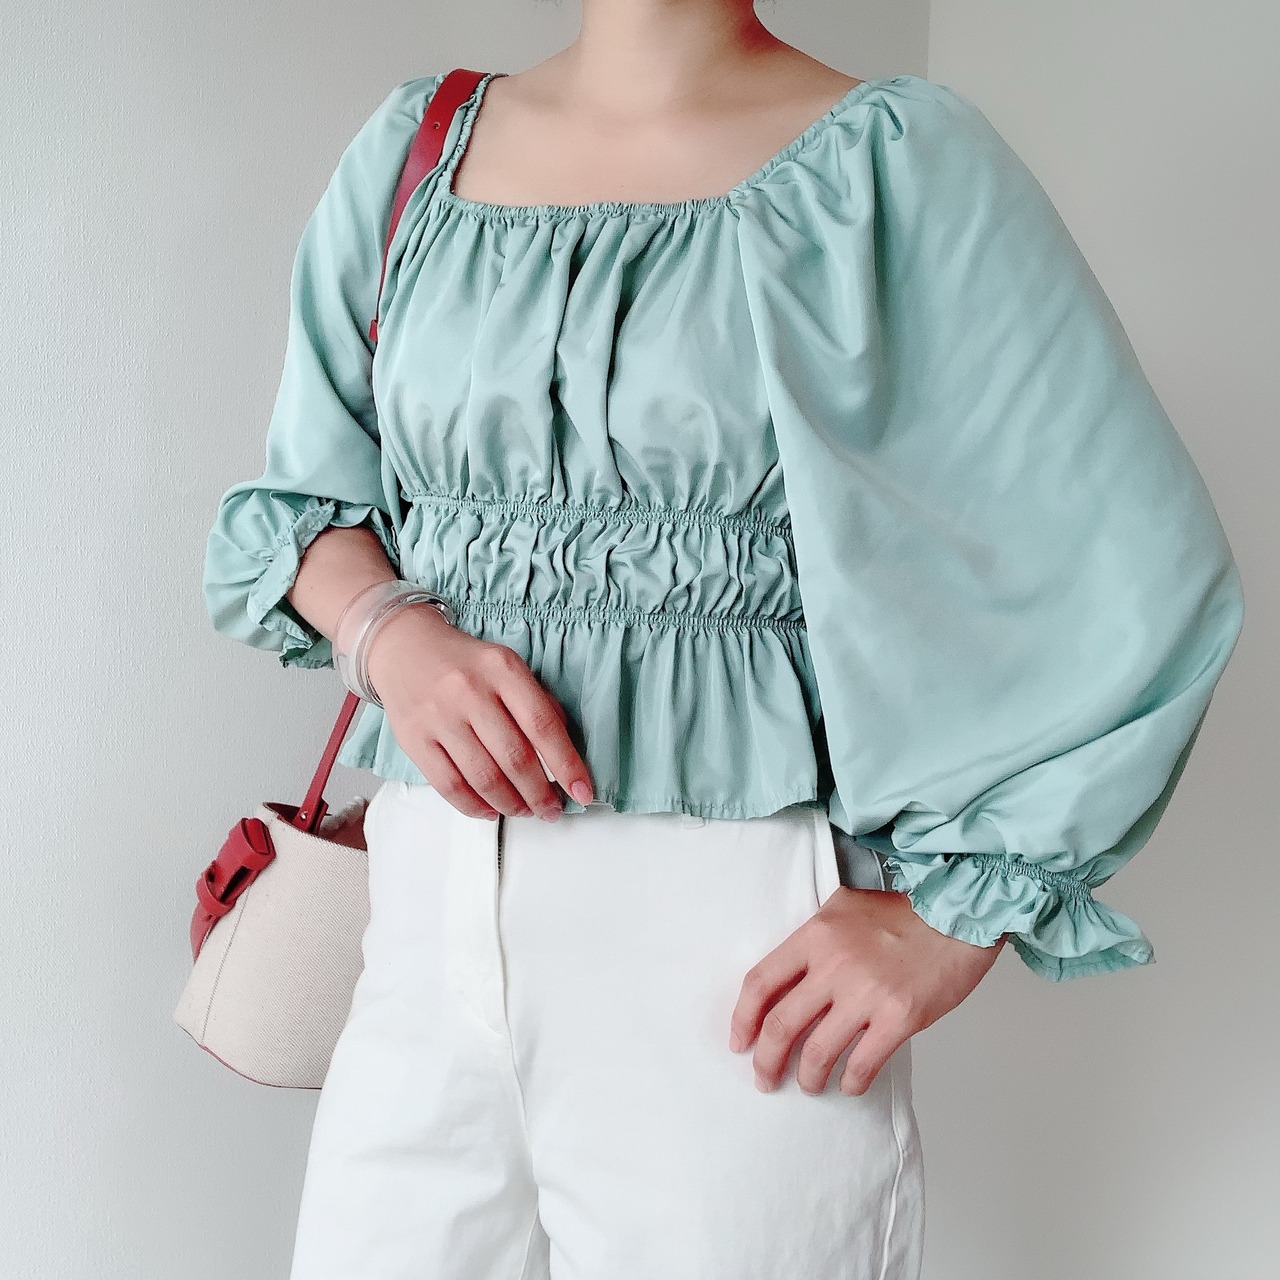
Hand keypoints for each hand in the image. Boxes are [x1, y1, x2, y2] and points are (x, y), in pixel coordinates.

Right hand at [365, 603, 593, 821]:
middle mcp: (470, 691)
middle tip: (551, 808)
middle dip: (540, 794)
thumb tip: (564, 753)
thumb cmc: (465, 663)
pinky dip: (474, 806)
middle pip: (515, 758)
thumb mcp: (507, 667)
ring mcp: (439, 716)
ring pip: (484, 778)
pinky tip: (490, 809)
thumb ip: (536, 703)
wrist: (405, 647)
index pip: (543, 725)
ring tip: (524, 810)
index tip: (582, 790)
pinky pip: (449, 785)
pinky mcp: (414, 739)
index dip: (567, 765)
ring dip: (511, 804)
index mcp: (502, 669)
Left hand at [729, 886, 1004, 1095]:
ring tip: (808, 1085)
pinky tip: (850, 1084)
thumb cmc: (903, 911)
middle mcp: (834, 965)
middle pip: (781, 1025)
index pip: (760, 983)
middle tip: (764, 1078)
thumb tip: (788, 977)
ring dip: (807, 1078)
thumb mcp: (842, 908)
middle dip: (766, 1061)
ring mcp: (866, 994)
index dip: (742, 1019)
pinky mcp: (899, 1018)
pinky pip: (863, 1064)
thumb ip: (813, 940)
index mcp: (815, 936)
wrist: (958, 912)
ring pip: (817, 1052)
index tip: (740, 1041)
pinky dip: (852, 1082)